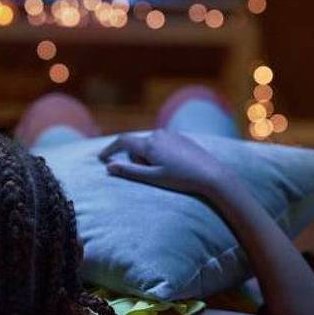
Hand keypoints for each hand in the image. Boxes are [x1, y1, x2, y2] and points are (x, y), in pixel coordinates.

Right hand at [98, 130, 236, 197]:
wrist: (212, 175)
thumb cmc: (181, 179)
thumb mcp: (153, 178)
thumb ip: (129, 171)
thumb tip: (108, 167)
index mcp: (149, 144)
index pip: (122, 141)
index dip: (110, 149)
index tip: (101, 157)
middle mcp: (158, 134)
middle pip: (137, 145)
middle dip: (137, 159)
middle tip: (150, 175)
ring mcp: (171, 134)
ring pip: (150, 144)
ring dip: (149, 156)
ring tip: (165, 172)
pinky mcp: (181, 137)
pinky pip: (162, 143)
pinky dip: (160, 153)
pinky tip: (174, 166)